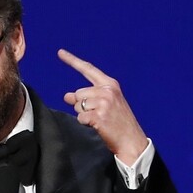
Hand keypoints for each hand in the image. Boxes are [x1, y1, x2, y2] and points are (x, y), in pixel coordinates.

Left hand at [59, 49, 147, 164]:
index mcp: (110, 84)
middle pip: (78, 93)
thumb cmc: (118, 122)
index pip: (88, 69)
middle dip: (81, 105)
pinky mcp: (99, 115)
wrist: (132, 140)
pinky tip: (97, 125)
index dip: (72, 60)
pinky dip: (85, 123)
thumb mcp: (106, 104)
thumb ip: (88, 96)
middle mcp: (107, 90)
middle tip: (97, 114)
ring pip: (78, 106)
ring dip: (84, 115)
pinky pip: (80, 117)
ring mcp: (103, 103)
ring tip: (99, 120)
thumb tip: (66, 96)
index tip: (60, 52)